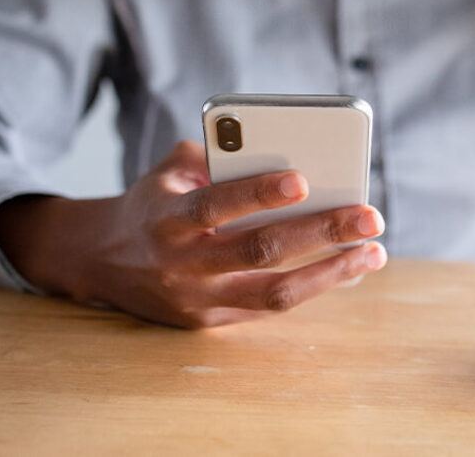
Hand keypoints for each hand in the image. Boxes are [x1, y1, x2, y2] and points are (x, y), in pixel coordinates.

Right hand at [0, 141, 386, 328]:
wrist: (102, 261)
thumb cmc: (152, 204)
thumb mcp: (169, 171)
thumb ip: (216, 157)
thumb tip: (280, 152)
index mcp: (168, 219)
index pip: (216, 205)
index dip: (258, 192)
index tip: (304, 179)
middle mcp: (182, 264)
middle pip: (259, 251)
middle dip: (321, 233)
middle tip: (370, 216)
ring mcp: (197, 300)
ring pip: (274, 293)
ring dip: (331, 273)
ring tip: (373, 253)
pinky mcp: (210, 322)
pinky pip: (269, 309)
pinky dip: (312, 289)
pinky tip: (347, 269)